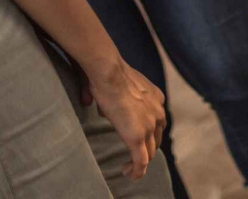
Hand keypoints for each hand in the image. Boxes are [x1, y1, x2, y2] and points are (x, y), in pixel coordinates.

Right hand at [80, 57, 166, 180]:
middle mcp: (158, 112)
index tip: (140, 138)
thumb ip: (109, 94)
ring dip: (141, 162)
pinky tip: (128, 173)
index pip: (157, 121)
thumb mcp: (115, 83)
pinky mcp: (137, 137)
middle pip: (156, 138)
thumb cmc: (108, 74)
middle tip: (134, 156)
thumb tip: (89, 100)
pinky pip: (141, 161)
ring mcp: (149, 126)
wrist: (110, 73)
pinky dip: (136, 171)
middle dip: (147, 149)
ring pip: (150, 152)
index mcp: (156, 98)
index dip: (150, 132)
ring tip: (129, 167)